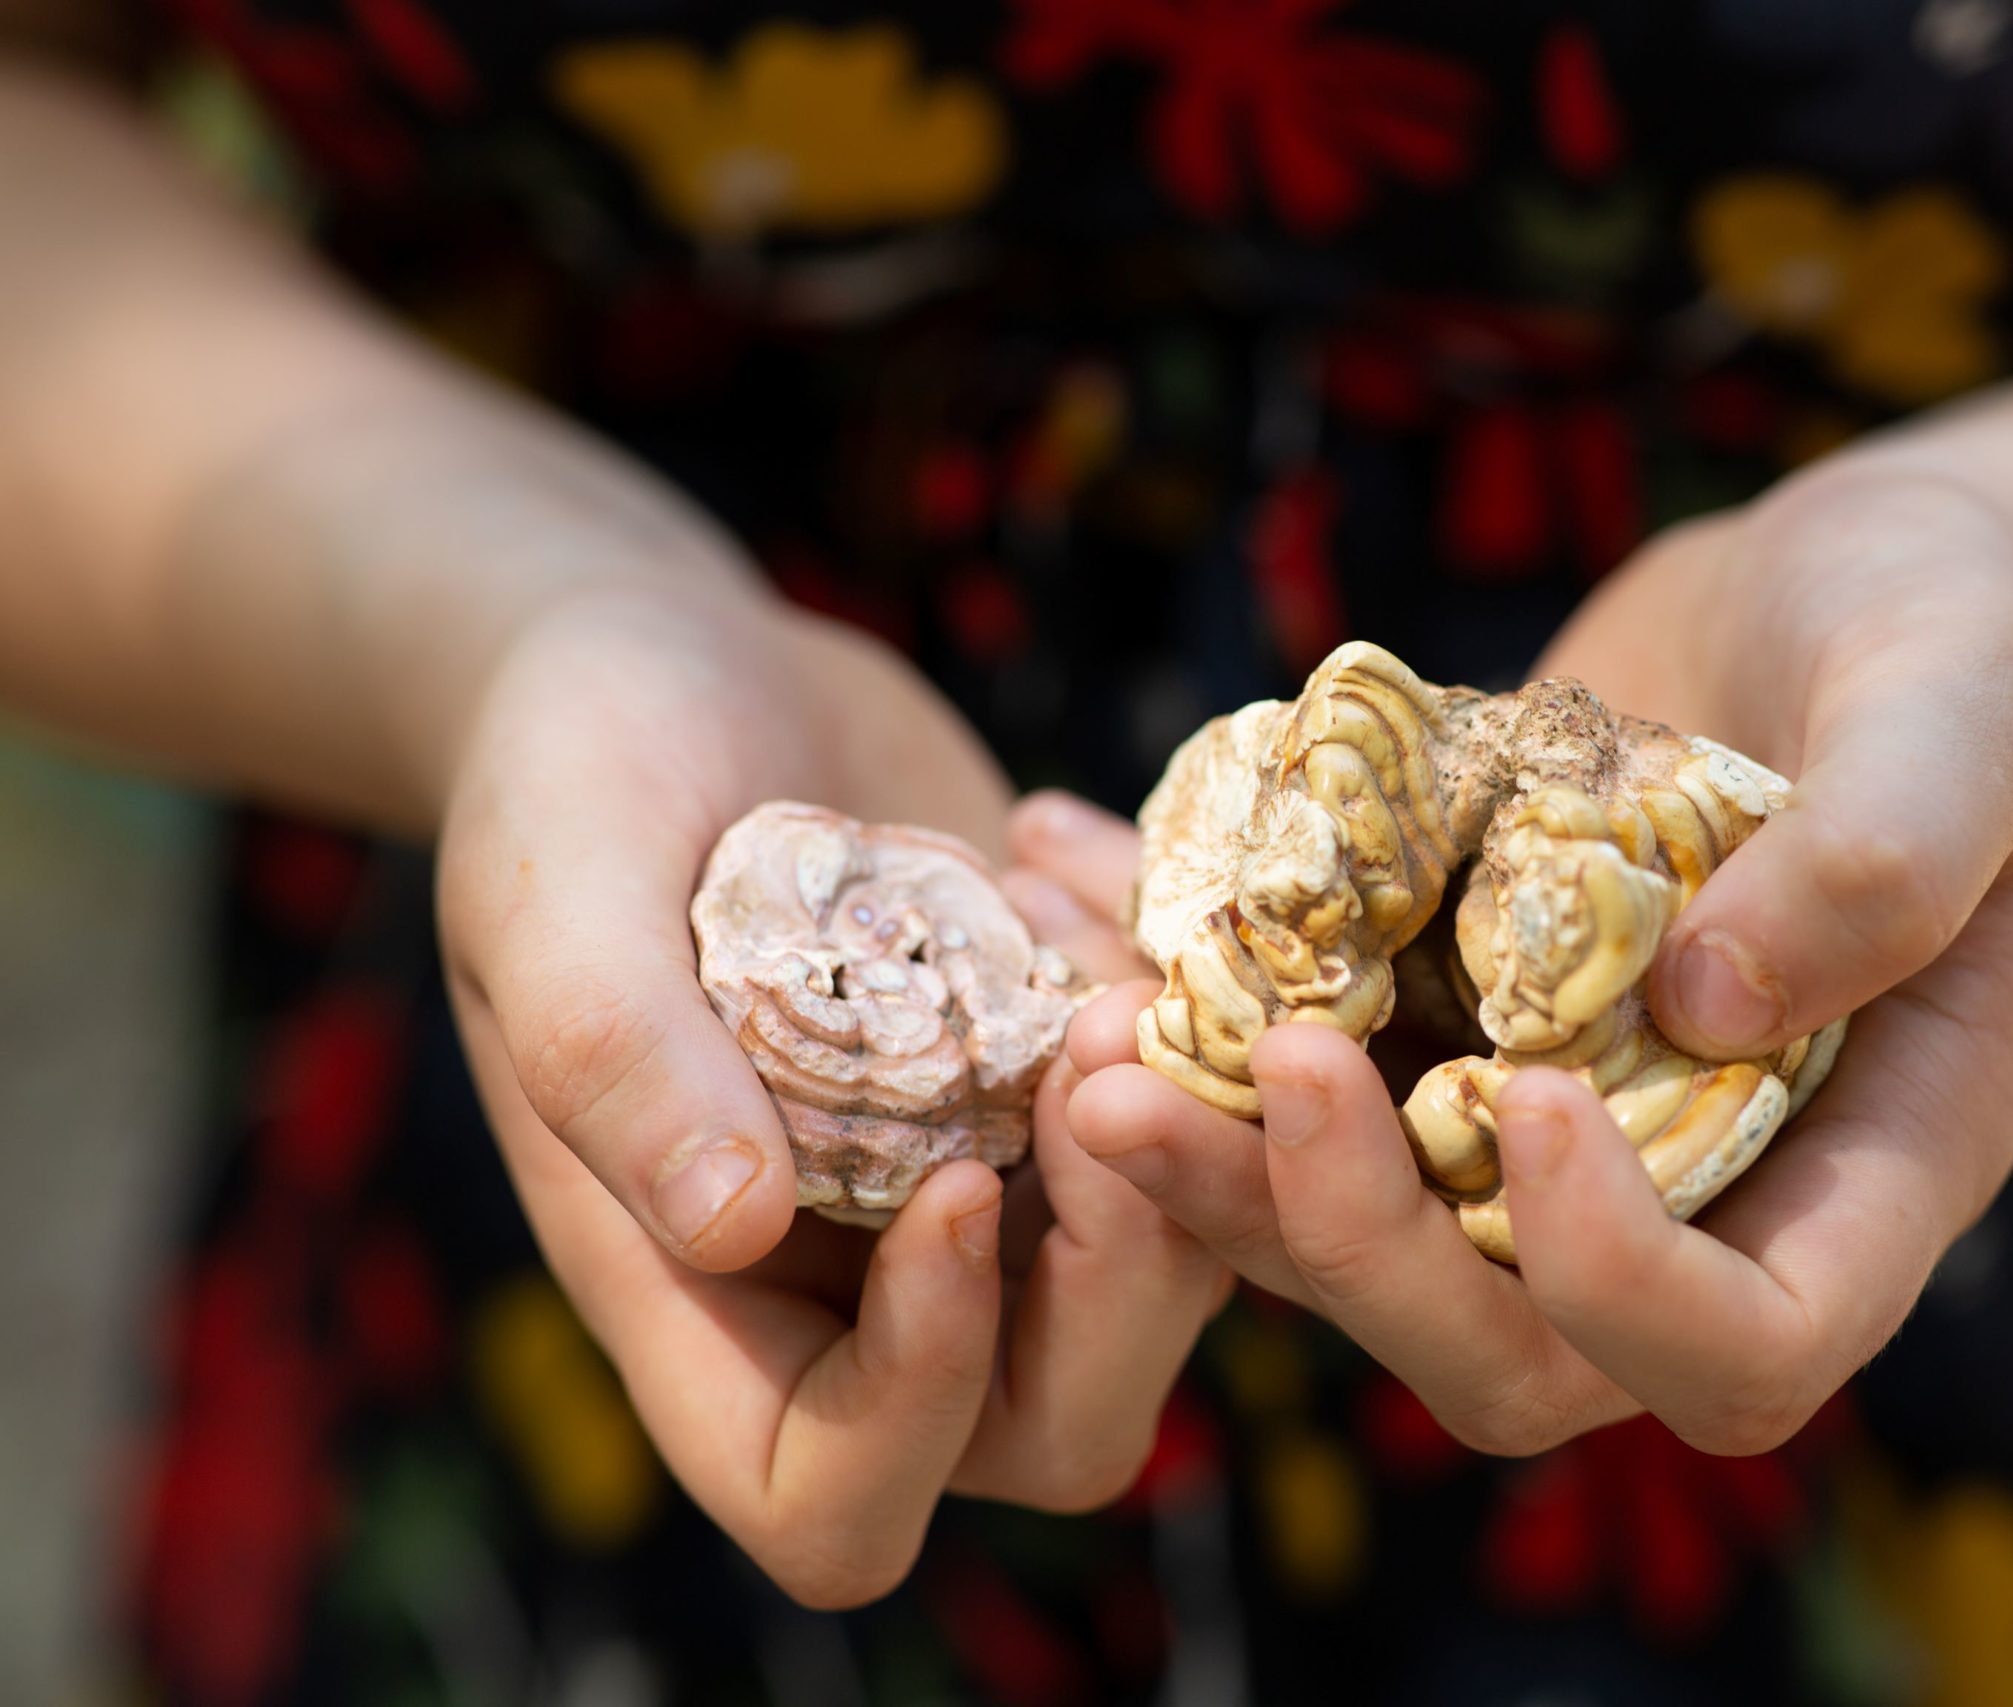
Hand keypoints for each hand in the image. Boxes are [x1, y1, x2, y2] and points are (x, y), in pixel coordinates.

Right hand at [435, 586, 1227, 1602]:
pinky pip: (1206, 1106)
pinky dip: (1177, 992)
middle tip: (1093, 1047)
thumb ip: (612, 1053)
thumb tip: (729, 1221)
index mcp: (707, 1302)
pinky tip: (1064, 847)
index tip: (950, 1188)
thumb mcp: (552, 890)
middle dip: (1121, 1267)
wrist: (678, 669)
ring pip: (1173, 1270)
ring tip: (1067, 916)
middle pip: (1057, 1420)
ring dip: (1175, 1117)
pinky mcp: (1078, 1077)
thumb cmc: (568, 775)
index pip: (834, 1494)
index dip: (918, 1399)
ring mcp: (997, 1181)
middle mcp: (867, 1278)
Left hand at [1022, 464, 2012, 1455]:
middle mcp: (1688, 1195)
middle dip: (1335, 1244)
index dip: (1618, 1285)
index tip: (1528, 1100)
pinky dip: (1176, 1004)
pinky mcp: (1431, 1036)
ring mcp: (1539, 1131)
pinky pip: (1289, 1082)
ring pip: (1357, 1242)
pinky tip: (1067, 875)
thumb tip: (1706, 1002)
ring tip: (1085, 1033)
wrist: (1832, 594)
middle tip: (1175, 1096)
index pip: (1742, 1345)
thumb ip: (1883, 857)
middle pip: (1502, 1346)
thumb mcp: (1958, 715)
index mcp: (1860, 1172)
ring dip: (1205, 1169)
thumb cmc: (1950, 646)